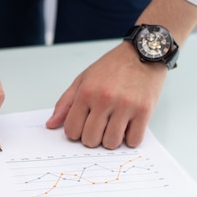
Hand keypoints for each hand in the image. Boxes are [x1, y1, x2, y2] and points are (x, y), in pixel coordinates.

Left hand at [46, 42, 166, 148]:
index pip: (72, 130)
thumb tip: (51, 124)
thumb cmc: (112, 67)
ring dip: (111, 141)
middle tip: (99, 128)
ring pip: (111, 143)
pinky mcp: (145, 111)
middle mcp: (104, 100)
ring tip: (114, 128)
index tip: (82, 128)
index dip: (76, 133)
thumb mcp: (83, 79)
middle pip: (90, 139)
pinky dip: (130, 139)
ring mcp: (126, 106)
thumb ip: (65, 103)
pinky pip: (133, 141)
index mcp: (86, 92)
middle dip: (92, 138)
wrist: (143, 53)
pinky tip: (128, 127)